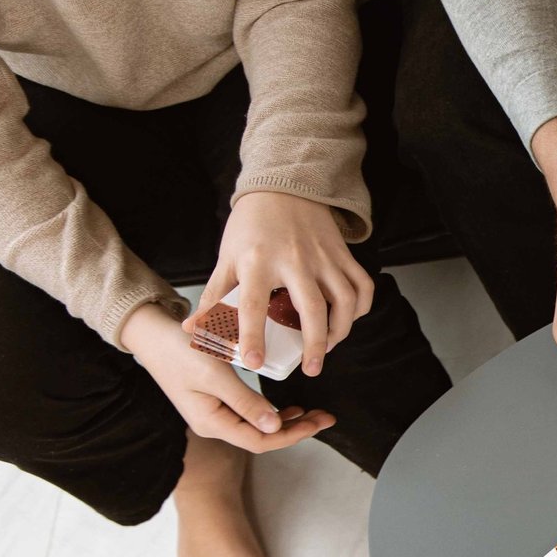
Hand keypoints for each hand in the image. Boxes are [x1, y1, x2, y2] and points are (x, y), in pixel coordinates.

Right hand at [127, 304, 334, 451]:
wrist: (153, 336)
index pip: (261, 441)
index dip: (293, 435)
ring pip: (260, 426)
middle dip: (297, 429)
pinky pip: (252, 414)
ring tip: (315, 414)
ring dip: (289, 422)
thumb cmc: (180, 351)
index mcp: (212, 423)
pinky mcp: (218, 401)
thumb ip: (245, 402)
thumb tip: (275, 428)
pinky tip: (292, 409)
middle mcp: (214, 423)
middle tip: (326, 418)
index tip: (319, 423)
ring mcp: (216, 413)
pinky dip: (274, 412)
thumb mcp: (215, 374)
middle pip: (263, 436)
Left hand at [188, 191, 373, 377]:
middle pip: (312, 309)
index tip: (254, 363)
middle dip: (314, 345)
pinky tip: (348, 320)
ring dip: (340, 330)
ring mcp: (324, 256)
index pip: (254, 305)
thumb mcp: (228, 257)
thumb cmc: (252, 225)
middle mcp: (295, 259)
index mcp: (258, 261)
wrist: (284, 186)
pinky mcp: (343, 253)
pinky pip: (362, 284)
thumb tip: (195, 330)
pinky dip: (361, 307)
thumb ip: (215, 296)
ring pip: (344, 300)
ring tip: (329, 347)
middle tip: (311, 369)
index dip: (252, 336)